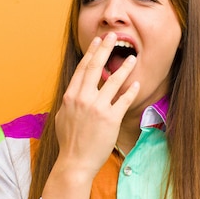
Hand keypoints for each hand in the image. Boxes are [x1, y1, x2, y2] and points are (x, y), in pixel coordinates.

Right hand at [54, 32, 139, 177]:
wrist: (75, 162)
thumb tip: (74, 91)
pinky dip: (130, 90)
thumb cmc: (69, 141)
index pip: (82, 69)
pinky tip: (136, 82)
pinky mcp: (110, 119)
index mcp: (70, 96)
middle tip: (113, 36)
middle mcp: (83, 98)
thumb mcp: (63, 117)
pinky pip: (123, 100)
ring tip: (132, 58)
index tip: (97, 41)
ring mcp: (97, 108)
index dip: (91, 53)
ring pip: (113, 82)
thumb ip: (70, 101)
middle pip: (96, 68)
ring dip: (124, 68)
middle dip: (105, 49)